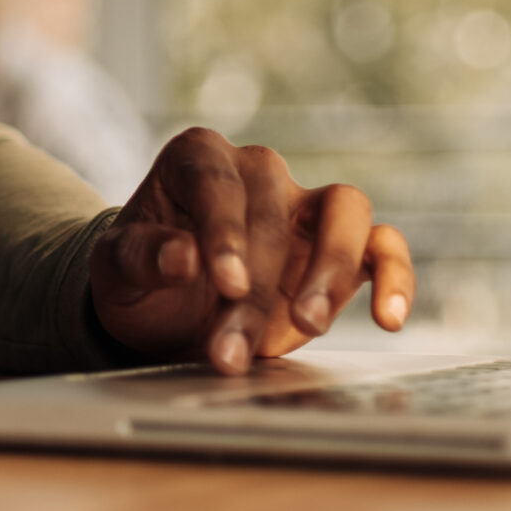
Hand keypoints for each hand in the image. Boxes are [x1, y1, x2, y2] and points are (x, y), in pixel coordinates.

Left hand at [89, 128, 413, 373]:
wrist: (166, 312)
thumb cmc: (140, 279)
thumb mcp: (115, 271)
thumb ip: (142, 257)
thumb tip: (182, 257)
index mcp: (197, 158)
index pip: (216, 182)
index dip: (224, 231)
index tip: (225, 282)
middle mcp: (257, 170)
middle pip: (272, 216)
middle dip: (254, 291)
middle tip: (230, 352)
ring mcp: (304, 205)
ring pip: (343, 213)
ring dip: (330, 270)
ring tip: (308, 326)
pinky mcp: (341, 247)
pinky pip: (383, 245)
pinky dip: (396, 275)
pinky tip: (390, 318)